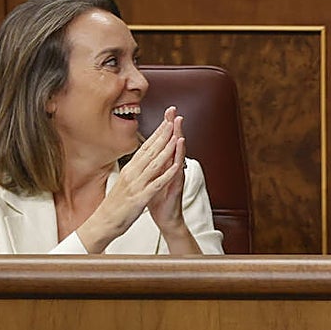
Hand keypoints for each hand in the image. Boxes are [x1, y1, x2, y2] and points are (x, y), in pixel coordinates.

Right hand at [75, 107, 185, 252]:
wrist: (103, 223)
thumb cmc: (115, 205)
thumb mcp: (125, 183)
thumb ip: (133, 171)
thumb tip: (141, 160)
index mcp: (130, 169)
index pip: (146, 147)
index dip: (157, 133)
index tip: (167, 120)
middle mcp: (132, 174)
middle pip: (150, 150)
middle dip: (163, 134)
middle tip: (173, 118)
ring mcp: (136, 185)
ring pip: (154, 163)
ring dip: (166, 149)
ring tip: (177, 136)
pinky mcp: (140, 198)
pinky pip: (156, 184)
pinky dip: (166, 174)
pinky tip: (176, 167)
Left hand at [146, 107, 186, 231]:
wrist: (166, 219)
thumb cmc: (159, 200)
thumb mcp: (153, 180)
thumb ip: (154, 166)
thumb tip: (150, 153)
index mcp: (164, 166)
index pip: (164, 143)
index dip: (164, 128)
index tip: (165, 112)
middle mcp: (172, 168)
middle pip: (173, 144)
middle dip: (173, 127)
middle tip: (174, 111)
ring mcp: (176, 175)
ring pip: (177, 153)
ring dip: (178, 137)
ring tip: (178, 122)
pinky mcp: (177, 184)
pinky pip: (177, 167)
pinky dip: (179, 156)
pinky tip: (180, 145)